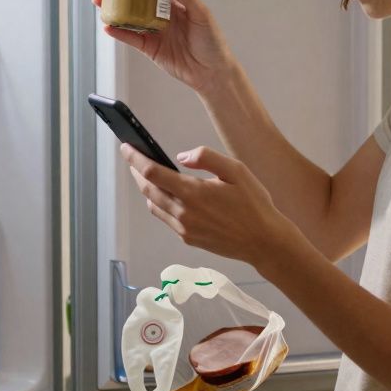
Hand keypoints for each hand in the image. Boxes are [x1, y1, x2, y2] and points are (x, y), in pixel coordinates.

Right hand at [93, 0, 236, 94]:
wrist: (212, 72)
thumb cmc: (213, 43)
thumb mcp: (203, 16)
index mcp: (175, 3)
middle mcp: (162, 15)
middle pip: (136, 0)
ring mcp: (154, 31)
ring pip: (130, 18)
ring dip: (114, 10)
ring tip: (100, 2)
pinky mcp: (150, 48)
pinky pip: (132, 38)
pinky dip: (119, 32)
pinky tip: (109, 26)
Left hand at [120, 143, 301, 267]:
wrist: (264, 242)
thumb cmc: (254, 204)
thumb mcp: (236, 170)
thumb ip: (207, 158)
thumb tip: (181, 156)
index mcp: (193, 193)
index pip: (152, 173)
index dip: (135, 159)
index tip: (126, 148)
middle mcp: (183, 213)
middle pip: (148, 189)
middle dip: (137, 172)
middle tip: (135, 159)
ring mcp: (184, 228)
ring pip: (154, 205)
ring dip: (148, 189)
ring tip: (150, 176)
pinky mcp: (189, 238)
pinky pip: (167, 219)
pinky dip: (161, 204)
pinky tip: (170, 196)